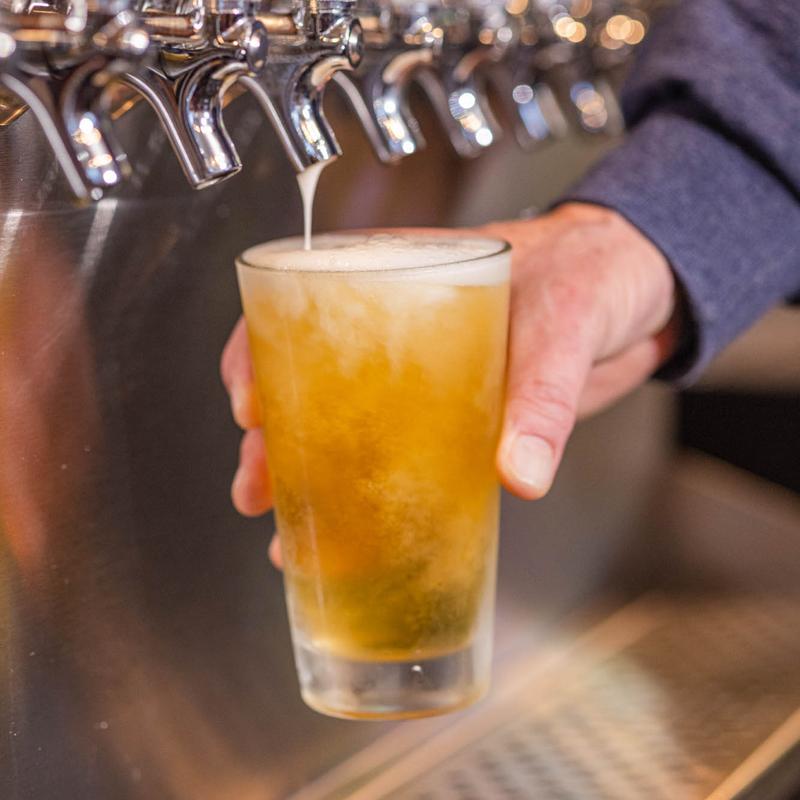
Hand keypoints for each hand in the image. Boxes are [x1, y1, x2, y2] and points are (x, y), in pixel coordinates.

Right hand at [220, 203, 678, 561]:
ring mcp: (423, 376)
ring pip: (347, 424)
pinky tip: (357, 530)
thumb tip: (518, 472)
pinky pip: (400, 456)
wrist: (642, 296)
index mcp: (401, 274)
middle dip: (274, 436)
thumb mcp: (565, 318)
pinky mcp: (456, 418)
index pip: (302, 302)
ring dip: (310, 474)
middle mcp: (398, 327)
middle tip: (257, 488)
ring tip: (288, 528)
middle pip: (309, 377)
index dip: (259, 351)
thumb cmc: (595, 272)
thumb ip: (543, 394)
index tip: (249, 404)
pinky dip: (375, 493)